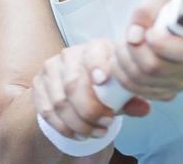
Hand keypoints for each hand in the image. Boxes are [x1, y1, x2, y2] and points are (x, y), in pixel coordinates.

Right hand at [32, 39, 150, 140]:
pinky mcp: (39, 85)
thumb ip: (130, 98)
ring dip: (79, 123)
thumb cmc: (105, 83)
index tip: (102, 80)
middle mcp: (69, 55)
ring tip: (95, 132)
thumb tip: (144, 108)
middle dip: (90, 110)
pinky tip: (78, 134)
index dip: (96, 65)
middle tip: (106, 124)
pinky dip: (64, 127)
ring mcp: (51, 70)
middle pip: (73, 84)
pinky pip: (47, 111)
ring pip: (60, 102)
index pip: (93, 53)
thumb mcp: (120, 87)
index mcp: (94, 49)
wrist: (79, 83)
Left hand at [111, 0, 182, 101]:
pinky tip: (123, 59)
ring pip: (143, 80)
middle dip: (132, 50)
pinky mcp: (169, 92)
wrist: (172, 23)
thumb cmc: (172, 9)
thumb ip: (147, 10)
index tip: (148, 31)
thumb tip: (134, 36)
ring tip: (122, 44)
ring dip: (124, 61)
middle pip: (156, 68)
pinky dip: (124, 75)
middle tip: (127, 35)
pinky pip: (140, 91)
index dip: (159, 43)